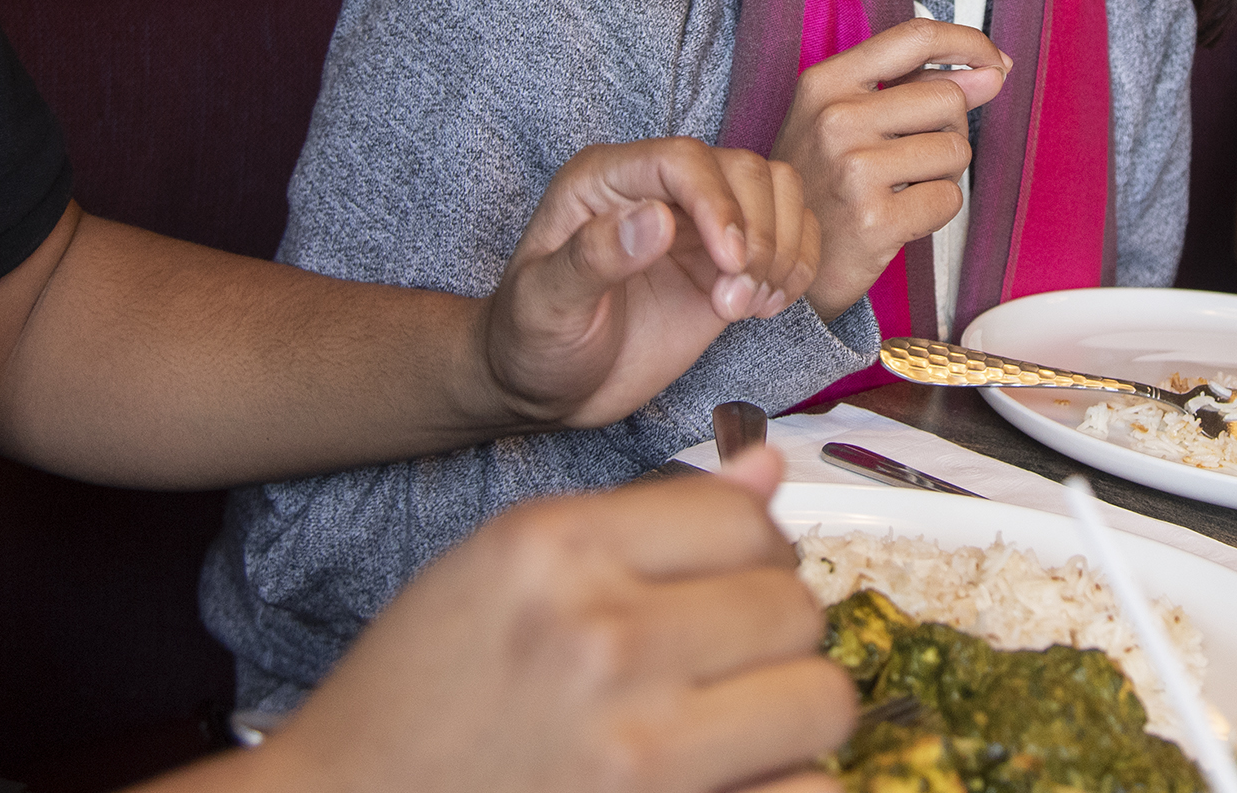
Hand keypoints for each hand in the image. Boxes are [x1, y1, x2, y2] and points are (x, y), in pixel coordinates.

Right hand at [217, 447, 852, 792]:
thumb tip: (767, 474)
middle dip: (774, 632)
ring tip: (731, 721)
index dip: (755, 550)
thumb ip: (643, 519)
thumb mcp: (505, 570)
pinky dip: (783, 785)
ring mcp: (634, 749)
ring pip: (819, 699)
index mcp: (556, 550)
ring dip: (789, 712)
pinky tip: (728, 777)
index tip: (732, 580)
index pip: (748, 517)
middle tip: (725, 660)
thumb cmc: (416, 700)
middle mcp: (600, 641)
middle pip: (795, 606)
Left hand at [482, 140, 818, 430]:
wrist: (547, 387)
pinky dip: (797, 266)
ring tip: (751, 305)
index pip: (683, 160)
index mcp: (605, 181)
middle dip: (757, 235)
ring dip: (782, 250)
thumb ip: (593, 257)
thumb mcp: (545, 305)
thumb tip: (656, 218)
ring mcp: (698, 224)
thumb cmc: (531, 341)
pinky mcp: (726, 260)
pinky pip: (790, 234)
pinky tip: (767, 305)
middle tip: (735, 302)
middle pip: (743, 171)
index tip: (729, 263)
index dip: (719, 203)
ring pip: (777, 193)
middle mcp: (658, 189)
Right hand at [772, 19, 1009, 318]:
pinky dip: (937, 209)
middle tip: (916, 155)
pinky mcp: (875, 220)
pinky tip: (902, 214)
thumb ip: (914, 88)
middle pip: (948, 98)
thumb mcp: (845, 118)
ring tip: (903, 186)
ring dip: (945, 172)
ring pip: (956, 149)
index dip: (968, 43)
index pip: (915, 38)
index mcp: (827, 82)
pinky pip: (949, 198)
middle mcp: (835, 119)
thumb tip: (991, 72)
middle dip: (951, 127)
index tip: (996, 61)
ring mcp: (853, 170)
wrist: (784, 257)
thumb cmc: (820, 182)